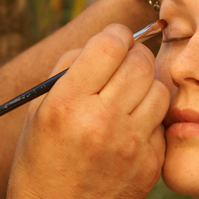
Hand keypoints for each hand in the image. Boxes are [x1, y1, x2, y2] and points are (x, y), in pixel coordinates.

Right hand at [3, 24, 168, 198]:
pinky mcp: (150, 163)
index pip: (109, 44)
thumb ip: (66, 70)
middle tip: (123, 61)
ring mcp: (130, 144)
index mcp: (67, 104)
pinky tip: (132, 123)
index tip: (113, 39)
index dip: (114, 34)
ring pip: (159, 87)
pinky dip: (149, 114)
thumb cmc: (39, 164)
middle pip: (140, 61)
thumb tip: (100, 43)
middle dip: (133, 53)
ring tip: (128, 93)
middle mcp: (101, 120)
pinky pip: (162, 120)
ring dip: (145, 82)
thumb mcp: (37, 112)